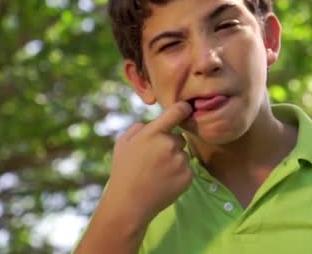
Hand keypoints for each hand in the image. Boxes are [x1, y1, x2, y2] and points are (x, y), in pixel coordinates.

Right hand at [105, 101, 193, 223]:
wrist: (129, 204)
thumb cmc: (123, 171)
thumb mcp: (122, 143)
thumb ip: (138, 128)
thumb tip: (152, 123)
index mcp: (153, 133)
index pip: (177, 112)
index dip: (183, 108)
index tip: (187, 108)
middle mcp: (169, 144)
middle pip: (179, 137)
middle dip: (170, 144)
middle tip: (155, 159)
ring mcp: (180, 161)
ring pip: (183, 154)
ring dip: (175, 160)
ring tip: (157, 173)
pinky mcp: (188, 176)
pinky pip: (187, 168)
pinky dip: (179, 174)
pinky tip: (164, 181)